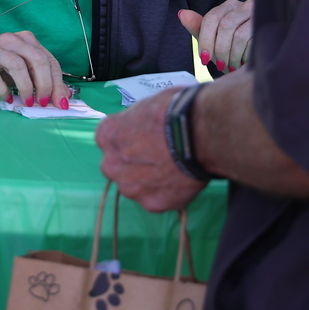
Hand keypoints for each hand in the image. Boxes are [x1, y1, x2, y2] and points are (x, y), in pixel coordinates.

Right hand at [0, 33, 71, 107]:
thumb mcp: (17, 66)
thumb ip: (37, 76)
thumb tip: (60, 95)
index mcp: (26, 39)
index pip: (49, 59)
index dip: (58, 82)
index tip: (61, 102)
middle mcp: (12, 40)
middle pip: (37, 60)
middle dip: (46, 84)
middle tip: (44, 102)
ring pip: (18, 66)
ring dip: (27, 88)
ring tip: (27, 102)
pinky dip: (3, 91)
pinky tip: (7, 98)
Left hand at [96, 88, 206, 211]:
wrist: (200, 134)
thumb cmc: (175, 110)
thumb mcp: (146, 105)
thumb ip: (135, 123)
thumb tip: (143, 127)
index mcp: (107, 134)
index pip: (108, 140)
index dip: (128, 138)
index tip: (143, 137)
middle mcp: (111, 164)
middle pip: (117, 166)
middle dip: (133, 163)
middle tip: (157, 155)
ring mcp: (130, 187)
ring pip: (135, 186)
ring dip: (149, 180)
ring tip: (174, 169)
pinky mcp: (152, 204)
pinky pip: (157, 199)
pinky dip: (167, 193)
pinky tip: (182, 180)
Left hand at [178, 0, 253, 71]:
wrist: (253, 59)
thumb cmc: (230, 48)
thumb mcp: (211, 38)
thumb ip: (197, 26)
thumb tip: (181, 13)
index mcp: (228, 6)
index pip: (212, 18)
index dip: (206, 40)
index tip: (204, 59)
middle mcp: (244, 6)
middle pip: (226, 25)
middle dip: (220, 49)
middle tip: (219, 65)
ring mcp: (258, 15)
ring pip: (239, 35)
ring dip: (233, 56)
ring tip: (232, 66)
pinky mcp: (269, 28)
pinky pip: (253, 43)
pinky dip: (245, 57)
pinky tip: (244, 62)